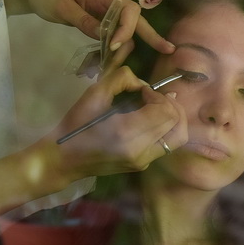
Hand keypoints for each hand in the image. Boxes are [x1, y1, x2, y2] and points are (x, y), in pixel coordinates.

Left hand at [0, 0, 174, 54]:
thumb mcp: (62, 8)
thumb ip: (83, 20)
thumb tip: (104, 36)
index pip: (127, 10)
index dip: (126, 28)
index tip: (114, 45)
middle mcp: (109, 3)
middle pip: (136, 18)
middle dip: (151, 34)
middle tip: (168, 50)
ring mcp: (104, 13)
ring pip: (127, 28)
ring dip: (131, 43)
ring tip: (131, 63)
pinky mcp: (99, 22)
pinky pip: (113, 34)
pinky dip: (117, 46)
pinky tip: (117, 60)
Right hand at [49, 45, 187, 179]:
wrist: (64, 160)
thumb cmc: (76, 125)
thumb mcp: (94, 94)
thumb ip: (121, 79)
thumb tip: (142, 84)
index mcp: (126, 133)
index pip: (165, 111)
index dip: (158, 96)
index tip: (143, 91)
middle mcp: (140, 151)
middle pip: (177, 124)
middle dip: (169, 104)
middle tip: (152, 97)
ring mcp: (143, 161)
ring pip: (178, 137)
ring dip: (174, 117)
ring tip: (158, 107)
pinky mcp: (143, 165)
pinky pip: (167, 144)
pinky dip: (166, 128)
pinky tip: (150, 119)